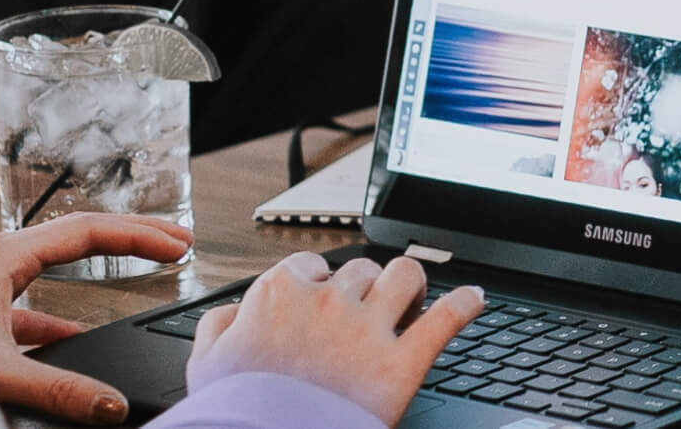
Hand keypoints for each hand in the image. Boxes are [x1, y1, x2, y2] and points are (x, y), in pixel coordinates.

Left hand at [0, 213, 194, 422]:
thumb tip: (110, 407)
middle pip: (78, 238)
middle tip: (174, 245)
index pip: (90, 231)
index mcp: (5, 257)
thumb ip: (56, 389)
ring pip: (51, 272)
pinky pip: (24, 309)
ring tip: (131, 290)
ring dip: (95, 279)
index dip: (140, 236)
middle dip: (129, 242)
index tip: (179, 244)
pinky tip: (68, 346)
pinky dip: (54, 323)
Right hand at [187, 252, 481, 425]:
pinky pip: (447, 318)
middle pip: (360, 271)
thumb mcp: (205, 366)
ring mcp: (368, 331)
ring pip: (406, 276)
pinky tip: (475, 300)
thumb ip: (219, 327)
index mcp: (279, 296)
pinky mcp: (402, 364)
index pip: (308, 268)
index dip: (317, 284)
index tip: (321, 299)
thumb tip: (236, 311)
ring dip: (410, 285)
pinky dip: (466, 305)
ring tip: (409, 302)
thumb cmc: (234, 413)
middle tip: (365, 312)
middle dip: (364, 288)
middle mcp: (327, 303)